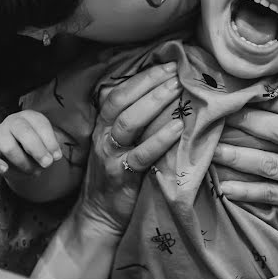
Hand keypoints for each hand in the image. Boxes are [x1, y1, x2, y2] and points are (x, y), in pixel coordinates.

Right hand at [0, 110, 62, 175]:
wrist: (23, 154)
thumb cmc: (37, 146)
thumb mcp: (47, 143)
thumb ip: (51, 147)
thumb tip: (54, 156)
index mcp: (29, 116)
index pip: (39, 124)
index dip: (50, 142)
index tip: (57, 157)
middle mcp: (12, 122)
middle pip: (23, 132)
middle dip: (37, 150)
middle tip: (47, 164)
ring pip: (9, 147)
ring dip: (23, 163)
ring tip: (34, 171)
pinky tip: (4, 169)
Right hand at [77, 62, 183, 234]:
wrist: (99, 214)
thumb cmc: (116, 174)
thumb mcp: (118, 143)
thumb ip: (134, 121)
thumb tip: (166, 95)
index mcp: (103, 124)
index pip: (120, 91)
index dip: (144, 77)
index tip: (169, 64)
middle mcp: (104, 136)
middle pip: (124, 101)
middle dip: (151, 83)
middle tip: (177, 70)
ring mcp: (111, 156)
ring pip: (129, 122)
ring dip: (155, 103)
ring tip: (178, 90)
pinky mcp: (122, 176)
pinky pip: (142, 154)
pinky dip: (160, 139)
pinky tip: (178, 128)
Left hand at [213, 96, 277, 229]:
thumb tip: (264, 93)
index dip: (270, 100)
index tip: (244, 94)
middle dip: (247, 122)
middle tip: (220, 116)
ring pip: (270, 165)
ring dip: (238, 157)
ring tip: (214, 150)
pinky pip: (270, 194)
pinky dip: (246, 191)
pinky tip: (225, 187)